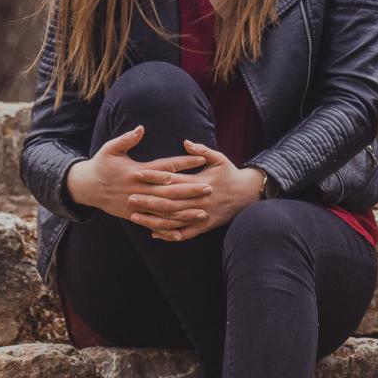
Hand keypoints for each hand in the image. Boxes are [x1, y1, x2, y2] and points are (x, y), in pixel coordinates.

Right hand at [67, 124, 210, 225]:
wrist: (85, 188)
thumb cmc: (101, 165)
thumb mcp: (110, 148)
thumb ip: (126, 139)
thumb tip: (141, 128)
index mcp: (136, 171)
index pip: (165, 166)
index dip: (184, 163)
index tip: (201, 160)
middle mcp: (139, 189)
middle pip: (169, 191)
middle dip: (190, 190)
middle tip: (210, 188)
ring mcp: (136, 204)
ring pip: (164, 211)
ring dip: (184, 212)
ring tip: (202, 212)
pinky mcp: (133, 215)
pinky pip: (152, 224)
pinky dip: (166, 229)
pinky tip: (181, 233)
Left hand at [129, 139, 266, 241]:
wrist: (248, 195)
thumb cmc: (231, 174)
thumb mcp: (220, 158)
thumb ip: (202, 151)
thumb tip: (186, 142)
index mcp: (200, 182)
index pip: (172, 180)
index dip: (154, 177)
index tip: (138, 173)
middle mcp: (198, 200)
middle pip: (168, 202)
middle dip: (148, 200)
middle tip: (129, 197)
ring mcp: (201, 215)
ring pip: (173, 220)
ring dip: (153, 219)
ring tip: (135, 216)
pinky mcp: (204, 226)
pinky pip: (185, 233)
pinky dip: (169, 234)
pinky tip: (153, 233)